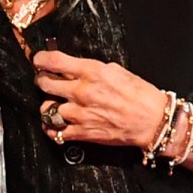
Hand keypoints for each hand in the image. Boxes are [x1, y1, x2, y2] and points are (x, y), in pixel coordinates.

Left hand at [32, 51, 180, 151]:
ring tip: (55, 105)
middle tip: (46, 81)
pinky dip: (52, 128)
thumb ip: (93, 69)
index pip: (55, 61)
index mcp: (92, 72)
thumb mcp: (117, 71)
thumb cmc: (140, 95)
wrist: (152, 121)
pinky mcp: (83, 133)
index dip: (41, 59)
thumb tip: (75, 68)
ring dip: (49, 106)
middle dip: (43, 81)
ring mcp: (81, 114)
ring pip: (47, 109)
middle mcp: (83, 92)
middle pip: (45, 84)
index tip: (39, 61)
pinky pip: (56, 132)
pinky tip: (56, 124)